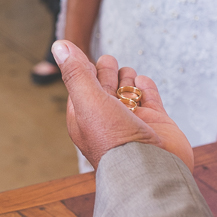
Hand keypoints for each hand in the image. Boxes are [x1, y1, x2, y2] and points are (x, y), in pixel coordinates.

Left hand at [52, 41, 194, 172]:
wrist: (151, 170)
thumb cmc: (114, 140)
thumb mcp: (88, 101)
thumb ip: (76, 73)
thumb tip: (60, 46)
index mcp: (85, 119)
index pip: (81, 86)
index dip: (84, 71)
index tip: (87, 60)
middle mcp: (108, 120)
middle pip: (105, 86)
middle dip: (107, 71)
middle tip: (108, 63)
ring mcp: (133, 120)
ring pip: (128, 89)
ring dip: (127, 78)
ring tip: (127, 77)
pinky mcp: (157, 123)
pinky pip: (150, 98)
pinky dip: (146, 87)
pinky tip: (142, 82)